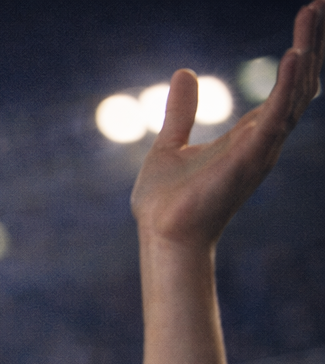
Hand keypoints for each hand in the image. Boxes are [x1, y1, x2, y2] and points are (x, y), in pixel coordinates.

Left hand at [130, 0, 323, 248]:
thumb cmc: (166, 203)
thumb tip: (183, 73)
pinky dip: (286, 87)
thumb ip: (181, 112)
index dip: (300, 52)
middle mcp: (262, 140)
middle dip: (311, 44)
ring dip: (305, 55)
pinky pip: (275, 118)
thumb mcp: (169, 145)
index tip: (307, 15)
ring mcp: (260, 149)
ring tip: (312, 16)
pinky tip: (294, 56)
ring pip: (294, 95)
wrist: (160, 236)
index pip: (285, 87)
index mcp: (248, 135)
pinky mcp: (249, 159)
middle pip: (299, 84)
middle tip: (317, 5)